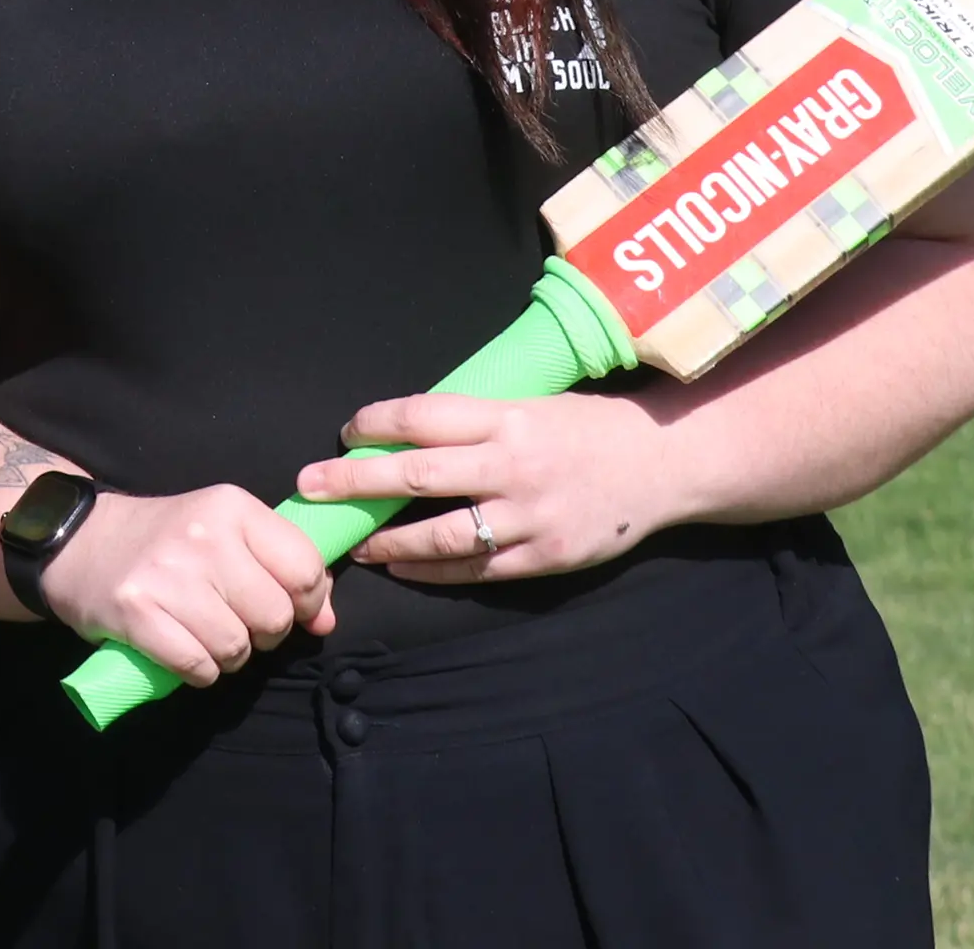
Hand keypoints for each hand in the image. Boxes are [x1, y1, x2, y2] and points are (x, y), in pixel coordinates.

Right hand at [32, 485, 333, 684]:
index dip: (308, 602)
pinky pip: (198, 667)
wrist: (78, 543)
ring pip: (237, 647)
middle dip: (264, 634)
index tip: (290, 609)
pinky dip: (197, 671)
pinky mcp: (137, 613)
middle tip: (237, 622)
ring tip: (204, 634)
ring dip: (228, 656)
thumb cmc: (164, 540)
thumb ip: (279, 568)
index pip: (304, 567)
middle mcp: (203, 536)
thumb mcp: (223, 532)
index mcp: (231, 507)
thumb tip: (325, 622)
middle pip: (274, 616)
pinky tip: (181, 649)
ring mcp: (168, 575)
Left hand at [298, 389, 683, 583]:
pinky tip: (400, 566)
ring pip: (440, 535)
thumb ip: (476, 419)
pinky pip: (474, 569)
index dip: (375, 425)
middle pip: (416, 475)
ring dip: (387, 540)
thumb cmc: (588, 427)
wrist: (663, 464)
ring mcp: (529, 518)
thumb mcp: (534, 404)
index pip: (423, 417)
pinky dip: (430, 569)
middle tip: (310, 487)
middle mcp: (514, 466)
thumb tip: (405, 429)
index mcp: (509, 418)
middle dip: (354, 482)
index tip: (346, 433)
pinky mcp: (544, 559)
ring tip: (354, 541)